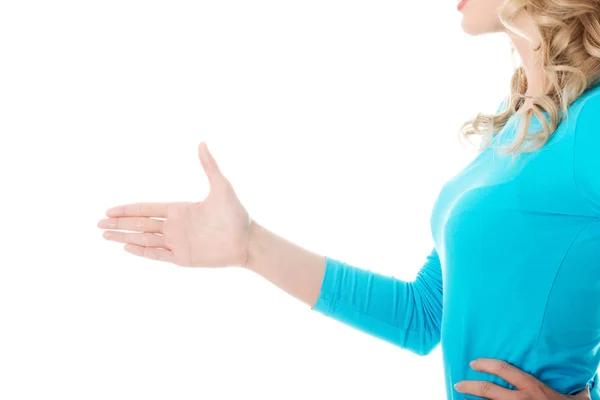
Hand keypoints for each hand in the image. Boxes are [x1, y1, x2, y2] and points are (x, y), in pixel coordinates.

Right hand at [97, 142, 252, 267]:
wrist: (247, 240)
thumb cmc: (236, 214)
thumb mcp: (221, 186)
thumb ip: (209, 165)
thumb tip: (202, 142)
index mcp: (179, 210)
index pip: (146, 209)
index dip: (127, 209)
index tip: (109, 209)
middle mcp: (175, 226)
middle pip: (139, 225)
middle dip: (119, 224)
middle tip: (98, 223)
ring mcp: (177, 243)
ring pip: (144, 240)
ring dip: (124, 238)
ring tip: (104, 236)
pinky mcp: (182, 258)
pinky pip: (157, 255)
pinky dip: (141, 252)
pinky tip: (126, 248)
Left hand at [454, 358, 590, 399]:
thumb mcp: (577, 399)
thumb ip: (577, 390)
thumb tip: (585, 384)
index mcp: (532, 388)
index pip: (503, 369)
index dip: (485, 363)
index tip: (473, 363)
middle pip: (488, 389)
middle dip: (469, 386)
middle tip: (458, 384)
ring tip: (462, 399)